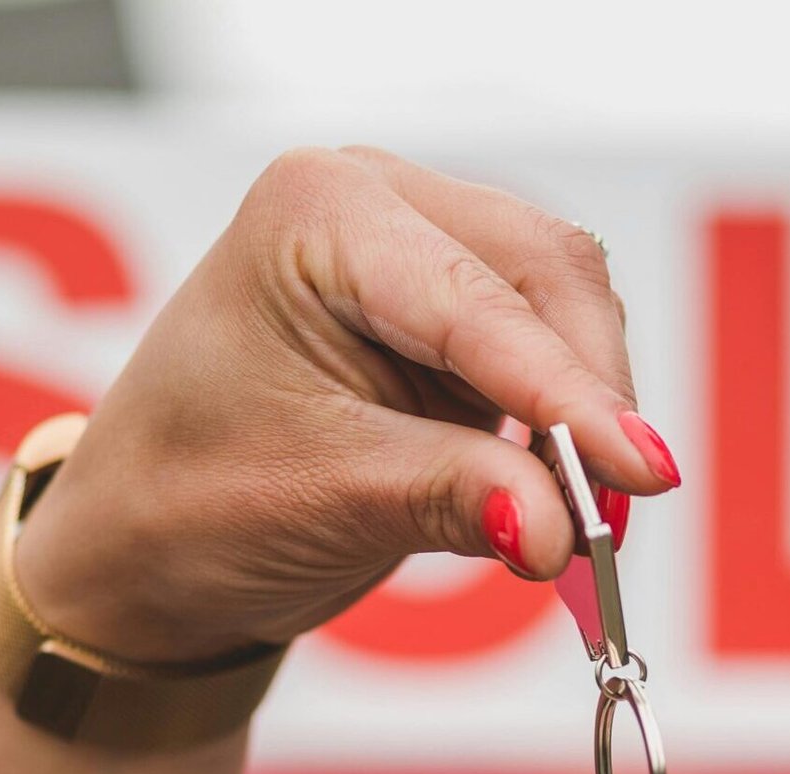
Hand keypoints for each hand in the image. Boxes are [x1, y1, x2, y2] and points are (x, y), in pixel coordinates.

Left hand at [14, 146, 674, 662]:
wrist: (148, 547)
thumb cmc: (189, 503)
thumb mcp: (320, 499)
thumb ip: (449, 497)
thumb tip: (561, 529)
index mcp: (319, 215)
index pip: (477, 300)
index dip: (570, 394)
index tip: (640, 476)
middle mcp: (378, 208)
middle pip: (547, 278)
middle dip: (589, 399)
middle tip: (609, 522)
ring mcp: (422, 259)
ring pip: (565, 315)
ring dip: (586, 418)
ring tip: (578, 524)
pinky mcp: (454, 329)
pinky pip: (549, 362)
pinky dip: (566, 434)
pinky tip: (557, 498)